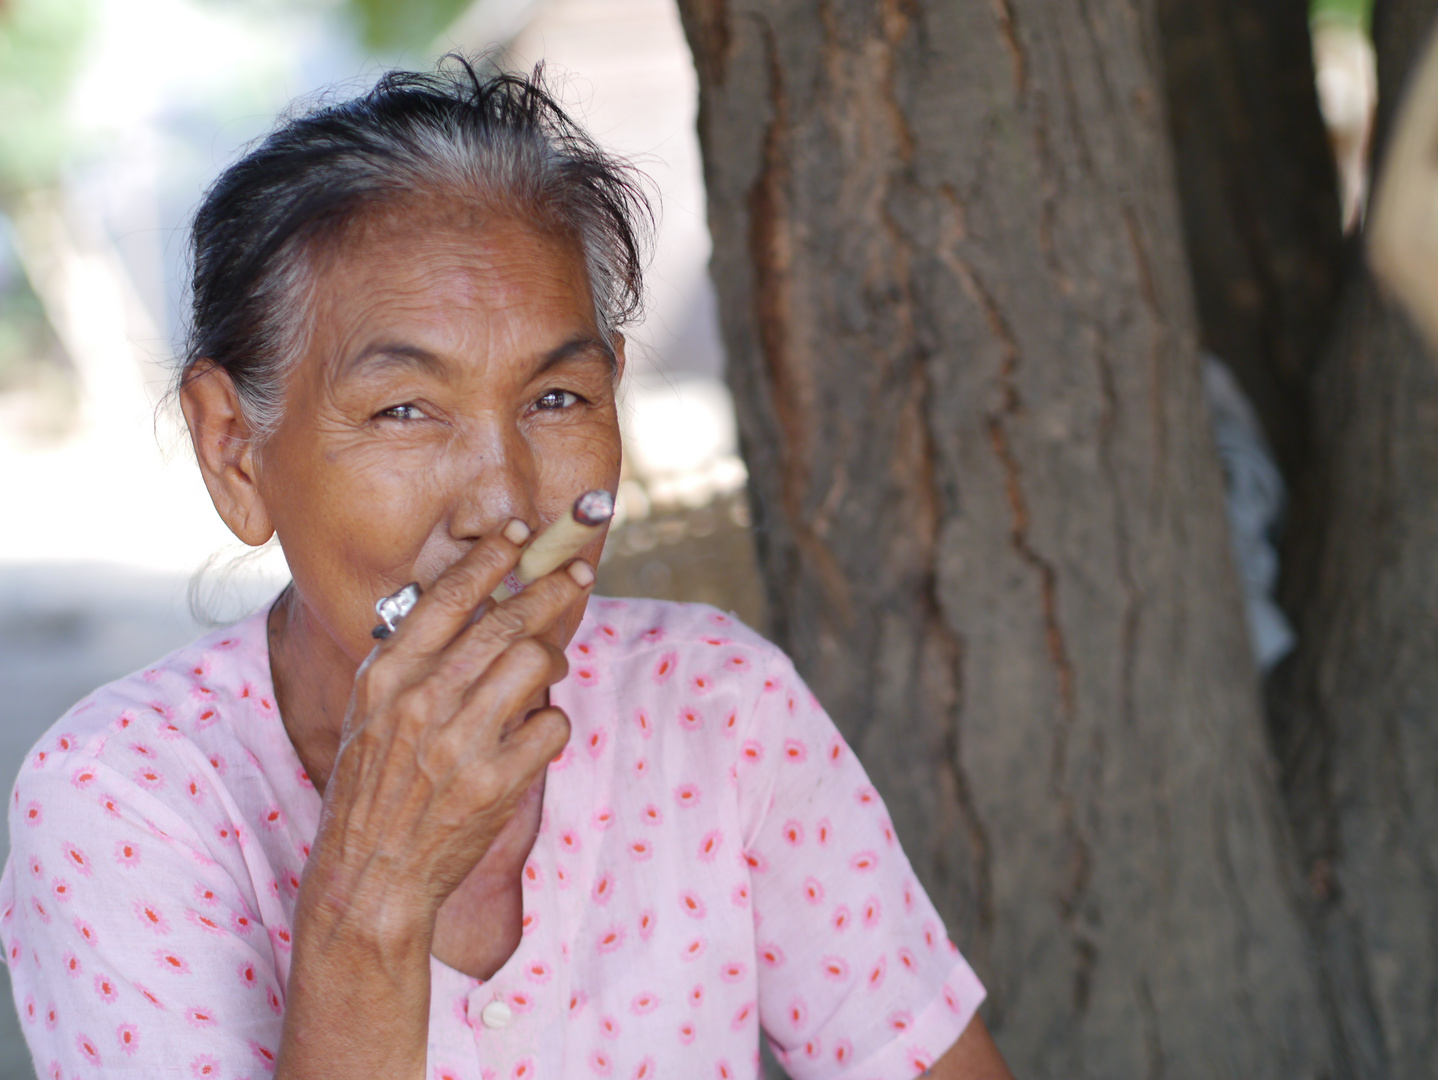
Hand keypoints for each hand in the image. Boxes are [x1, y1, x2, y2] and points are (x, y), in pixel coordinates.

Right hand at [301, 519, 589, 936]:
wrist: (369, 875)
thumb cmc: (374, 789)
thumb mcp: (371, 713)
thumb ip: (412, 660)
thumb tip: (471, 606)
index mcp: (387, 676)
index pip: (448, 596)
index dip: (491, 557)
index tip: (520, 534)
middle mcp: (422, 701)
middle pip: (505, 620)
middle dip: (551, 588)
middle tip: (578, 573)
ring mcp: (460, 742)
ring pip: (535, 660)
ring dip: (553, 655)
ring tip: (550, 663)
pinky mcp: (496, 784)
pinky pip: (552, 725)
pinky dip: (553, 723)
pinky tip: (538, 732)